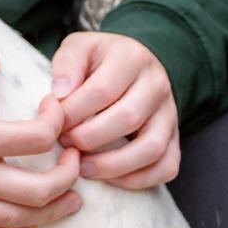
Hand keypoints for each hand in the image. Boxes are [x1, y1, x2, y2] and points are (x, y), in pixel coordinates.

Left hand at [51, 31, 179, 188]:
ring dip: (112, 164)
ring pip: (151, 148)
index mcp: (131, 58)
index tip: (53, 123)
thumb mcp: (77, 48)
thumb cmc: (96, 59)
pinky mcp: (175, 137)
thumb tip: (60, 95)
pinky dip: (138, 179)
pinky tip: (108, 178)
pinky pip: (166, 167)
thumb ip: (67, 65)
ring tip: (81, 167)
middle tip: (64, 143)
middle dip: (88, 138)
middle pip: (127, 119)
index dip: (73, 112)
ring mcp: (170, 113)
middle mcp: (157, 85)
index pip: (102, 90)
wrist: (130, 61)